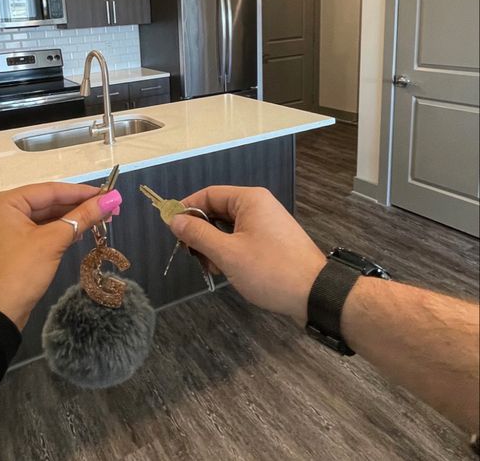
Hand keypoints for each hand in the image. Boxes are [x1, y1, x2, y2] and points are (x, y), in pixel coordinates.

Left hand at [0, 182, 121, 329]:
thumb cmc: (20, 272)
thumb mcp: (53, 242)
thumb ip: (82, 217)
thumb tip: (112, 200)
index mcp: (5, 202)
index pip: (50, 190)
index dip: (82, 192)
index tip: (110, 194)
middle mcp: (2, 211)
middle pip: (47, 203)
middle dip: (78, 207)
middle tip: (110, 209)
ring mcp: (4, 230)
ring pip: (44, 218)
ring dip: (70, 220)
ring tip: (101, 220)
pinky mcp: (10, 247)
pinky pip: (38, 232)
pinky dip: (58, 232)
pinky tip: (79, 233)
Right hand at [170, 186, 325, 324]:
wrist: (316, 294)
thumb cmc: (269, 270)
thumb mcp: (227, 253)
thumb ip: (198, 234)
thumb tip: (174, 220)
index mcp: (249, 199)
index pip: (208, 194)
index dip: (187, 208)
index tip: (171, 227)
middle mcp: (259, 206)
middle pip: (218, 210)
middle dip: (201, 232)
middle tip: (191, 255)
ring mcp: (267, 223)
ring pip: (228, 227)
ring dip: (214, 246)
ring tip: (212, 268)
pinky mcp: (273, 241)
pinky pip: (242, 238)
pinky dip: (230, 251)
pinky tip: (227, 270)